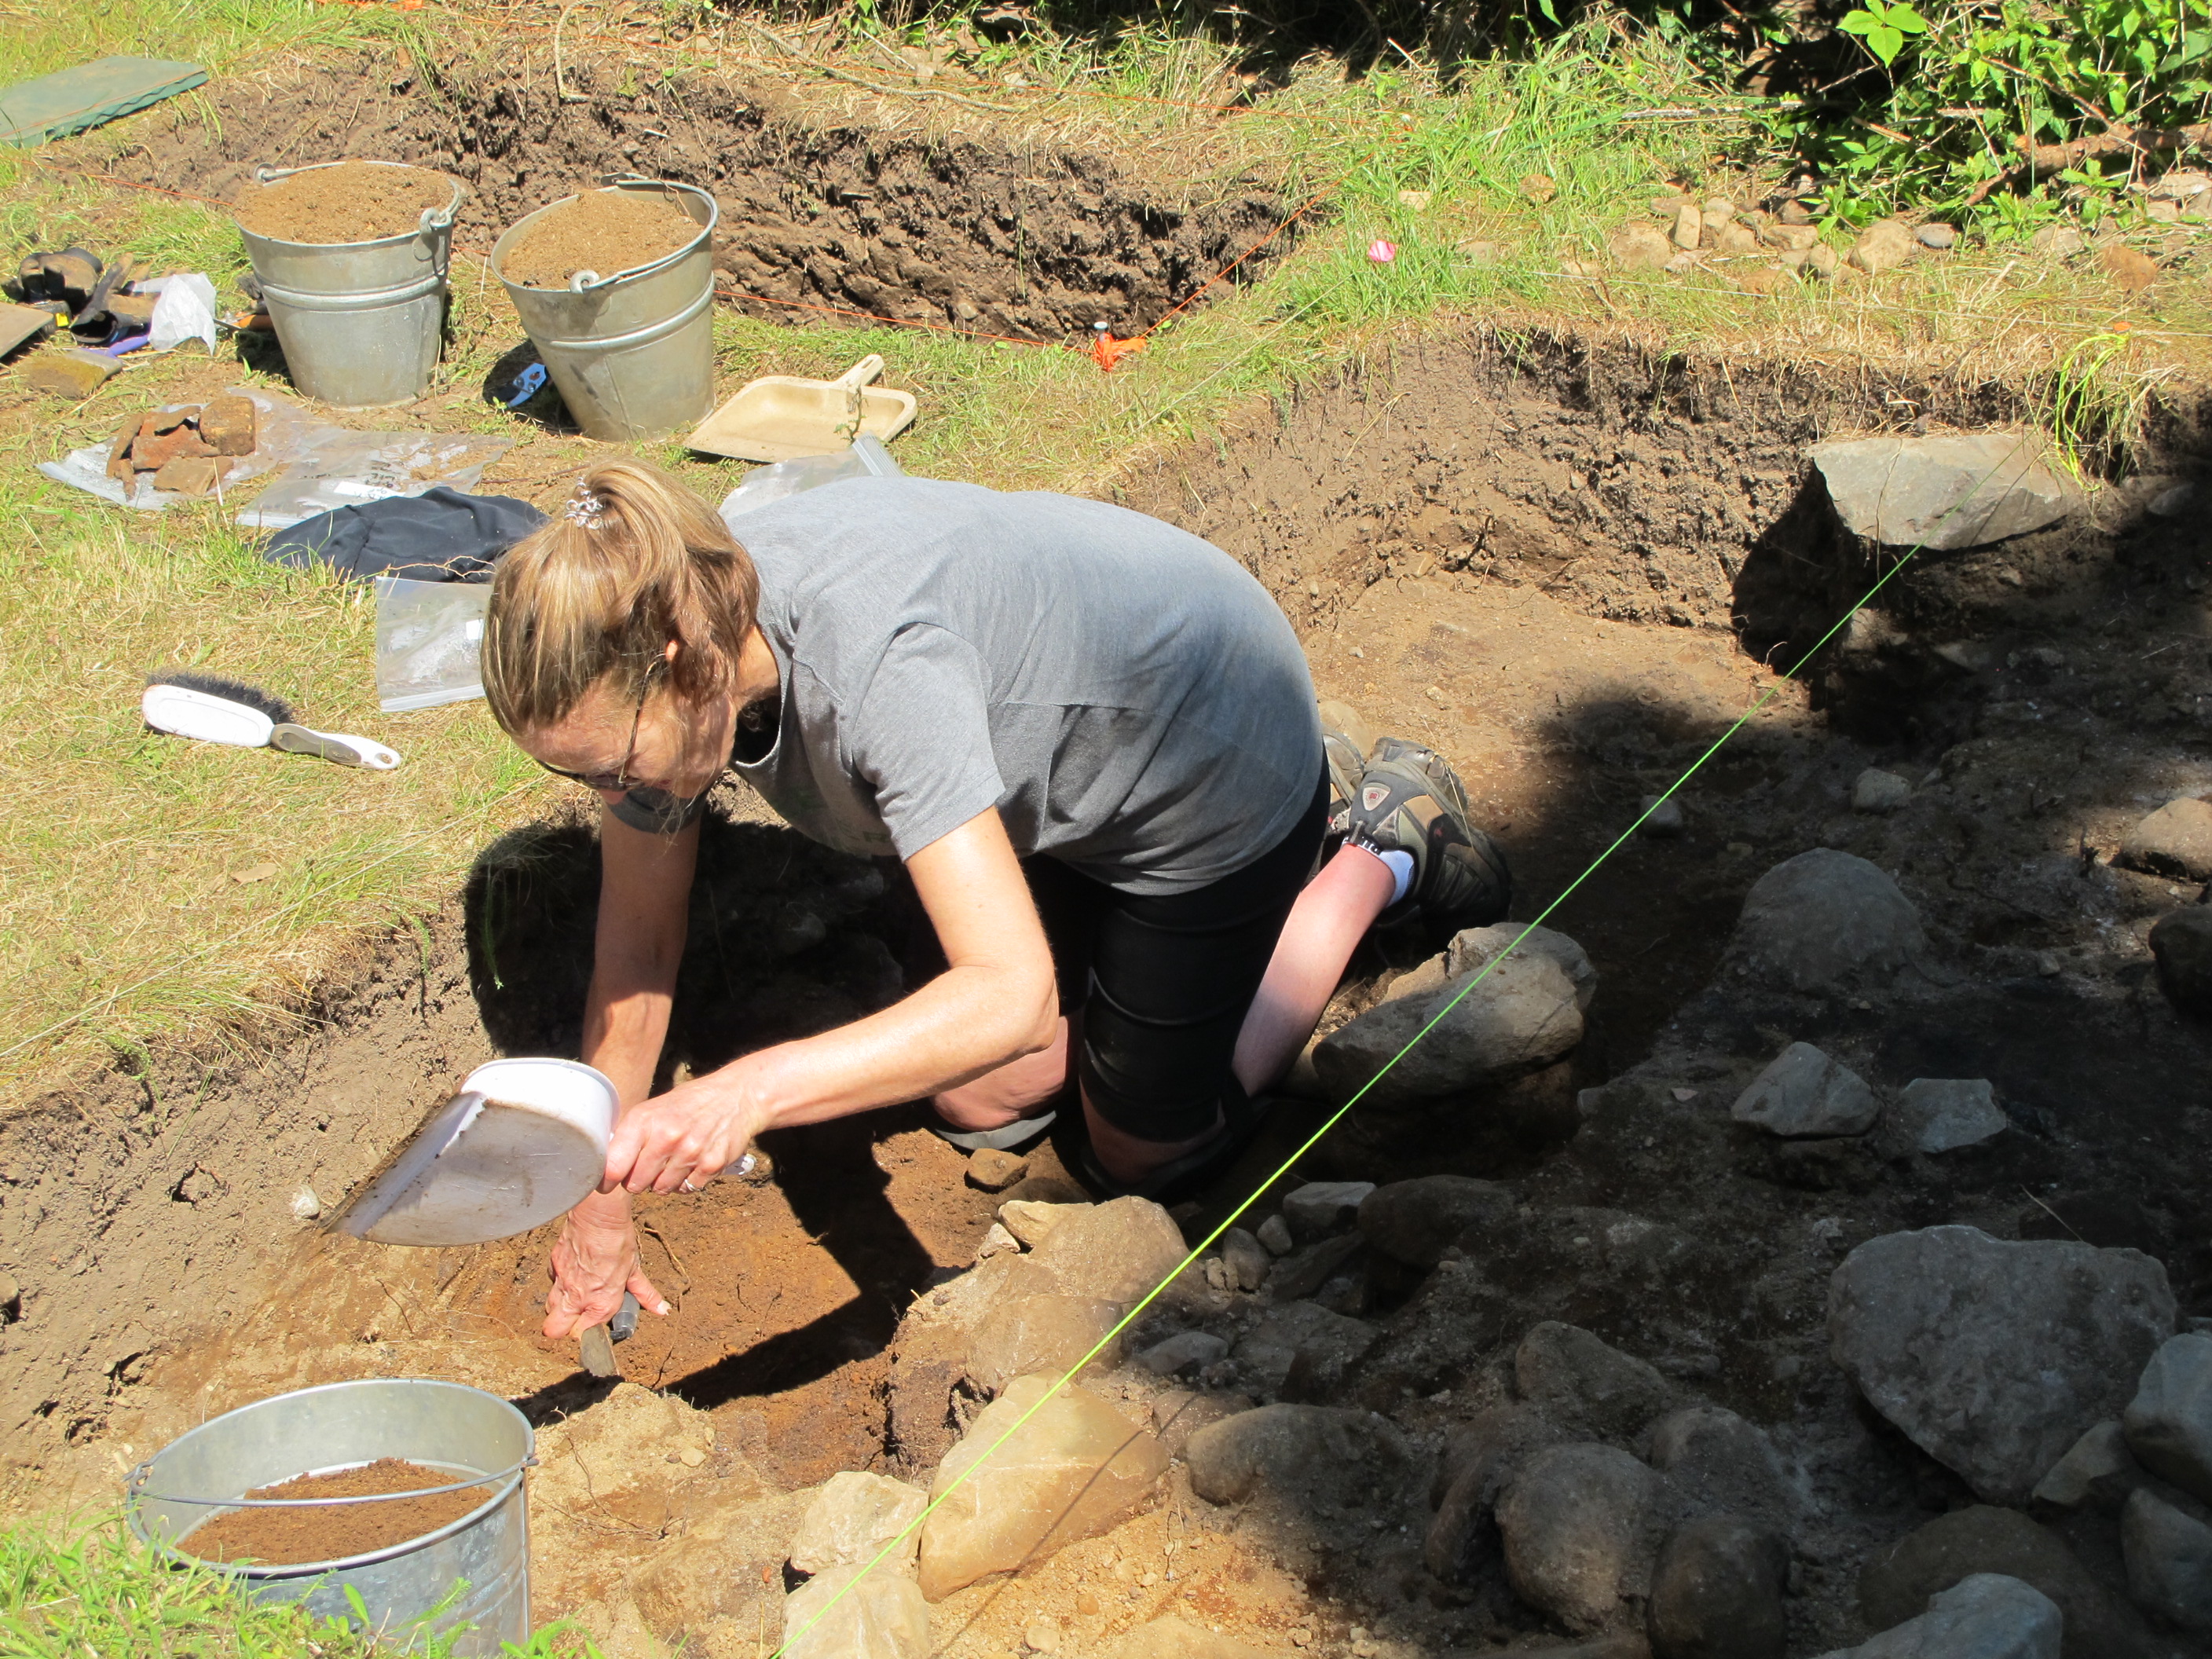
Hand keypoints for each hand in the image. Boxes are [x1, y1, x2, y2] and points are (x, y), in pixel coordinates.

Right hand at [543, 1189, 668, 1340]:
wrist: (598, 1217)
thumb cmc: (619, 1243)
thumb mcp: (635, 1270)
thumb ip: (645, 1294)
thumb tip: (662, 1309)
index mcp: (600, 1303)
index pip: (581, 1334)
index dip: (585, 1333)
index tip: (592, 1325)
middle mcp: (578, 1297)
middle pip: (554, 1330)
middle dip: (562, 1329)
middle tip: (576, 1317)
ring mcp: (562, 1282)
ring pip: (549, 1308)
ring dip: (559, 1308)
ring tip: (574, 1298)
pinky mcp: (553, 1266)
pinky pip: (551, 1282)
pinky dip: (559, 1282)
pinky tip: (572, 1274)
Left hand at [602, 1069, 762, 1195]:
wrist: (735, 1097)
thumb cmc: (687, 1104)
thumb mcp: (653, 1109)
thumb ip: (630, 1136)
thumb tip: (606, 1168)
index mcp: (644, 1120)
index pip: (612, 1165)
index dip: (606, 1180)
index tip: (606, 1184)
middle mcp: (666, 1137)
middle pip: (635, 1184)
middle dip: (638, 1179)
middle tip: (649, 1165)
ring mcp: (690, 1152)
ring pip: (660, 1190)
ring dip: (664, 1182)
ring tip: (673, 1161)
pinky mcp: (711, 1165)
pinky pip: (687, 1190)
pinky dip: (687, 1182)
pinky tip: (692, 1163)